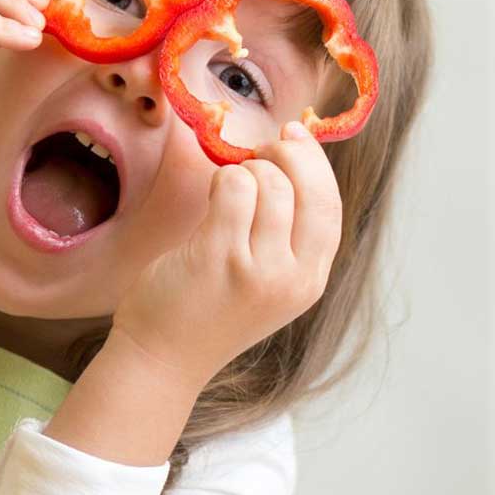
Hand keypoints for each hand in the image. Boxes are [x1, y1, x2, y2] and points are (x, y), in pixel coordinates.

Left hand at [110, 122, 343, 387]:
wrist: (163, 358)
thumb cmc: (208, 309)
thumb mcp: (267, 282)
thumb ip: (286, 235)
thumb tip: (294, 158)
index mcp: (310, 282)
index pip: (331, 208)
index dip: (316, 165)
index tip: (296, 136)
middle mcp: (292, 278)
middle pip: (311, 191)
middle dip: (287, 156)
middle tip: (259, 152)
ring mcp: (258, 269)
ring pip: (270, 184)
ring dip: (245, 171)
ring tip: (226, 189)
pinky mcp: (219, 257)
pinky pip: (233, 188)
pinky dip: (222, 179)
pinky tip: (211, 196)